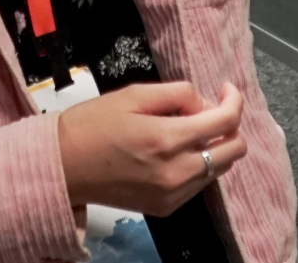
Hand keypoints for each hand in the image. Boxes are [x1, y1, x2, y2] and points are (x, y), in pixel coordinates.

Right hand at [57, 81, 248, 216]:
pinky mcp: (166, 208)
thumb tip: (205, 104)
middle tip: (210, 108)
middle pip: (234, 151)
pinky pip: (200, 184)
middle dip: (230, 124)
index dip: (234, 100)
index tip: (225, 89)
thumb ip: (178, 94)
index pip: (226, 121)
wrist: (63, 168)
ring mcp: (173, 195)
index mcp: (167, 139)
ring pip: (220, 168)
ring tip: (189, 128)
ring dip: (216, 145)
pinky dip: (200, 164)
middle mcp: (177, 172)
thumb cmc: (93, 124)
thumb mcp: (134, 94)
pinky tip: (178, 150)